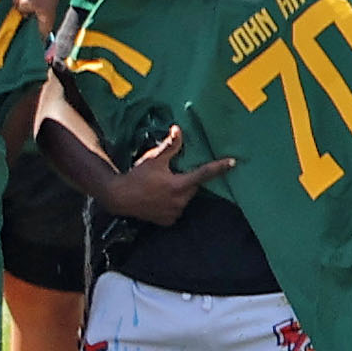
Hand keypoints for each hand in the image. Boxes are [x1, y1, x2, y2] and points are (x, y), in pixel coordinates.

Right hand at [89, 126, 236, 224]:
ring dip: (180, 192)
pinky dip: (173, 203)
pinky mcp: (168, 221)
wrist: (119, 197)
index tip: (233, 162)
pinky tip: (159, 198)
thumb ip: (170, 146)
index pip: (204, 174)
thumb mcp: (154, 159)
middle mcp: (179, 202)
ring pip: (185, 199)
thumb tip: (178, 129)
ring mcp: (174, 213)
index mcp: (178, 185)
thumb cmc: (137, 176)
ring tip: (161, 187)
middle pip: (193, 187)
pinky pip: (176, 210)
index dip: (219, 167)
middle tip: (172, 174)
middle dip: (187, 180)